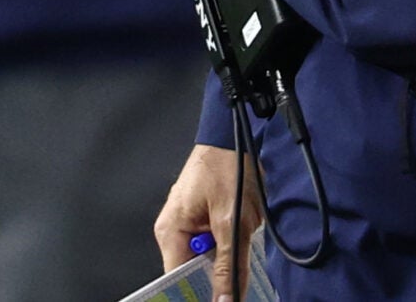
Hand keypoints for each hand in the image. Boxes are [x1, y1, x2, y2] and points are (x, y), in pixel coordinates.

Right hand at [154, 143, 259, 301]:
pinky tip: (244, 236)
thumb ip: (228, 266)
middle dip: (218, 275)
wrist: (239, 131)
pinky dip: (231, 244)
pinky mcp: (207, 215)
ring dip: (228, 258)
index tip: (222, 300)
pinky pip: (217, 242)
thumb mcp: (232, 221)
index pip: (177, 280)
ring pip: (209, 257)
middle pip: (193, 271)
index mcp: (171, 232)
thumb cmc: (228, 165)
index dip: (199, 294)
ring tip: (243, 244)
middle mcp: (175, 230)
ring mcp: (191, 222)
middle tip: (239, 275)